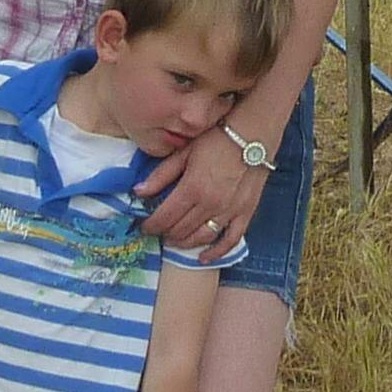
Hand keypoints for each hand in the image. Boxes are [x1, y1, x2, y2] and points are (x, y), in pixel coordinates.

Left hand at [136, 126, 262, 252]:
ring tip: (174, 240)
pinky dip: (216, 252)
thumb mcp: (184, 152)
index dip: (151, 225)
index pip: (165, 217)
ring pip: (202, 237)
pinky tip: (203, 258)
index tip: (144, 226)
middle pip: (181, 229)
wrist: (253, 134)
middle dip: (165, 233)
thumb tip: (138, 192)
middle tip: (158, 231)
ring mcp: (229, 211)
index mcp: (192, 188)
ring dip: (184, 243)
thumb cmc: (217, 138)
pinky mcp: (245, 213)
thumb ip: (161, 175)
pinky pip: (230, 240)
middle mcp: (210, 204)